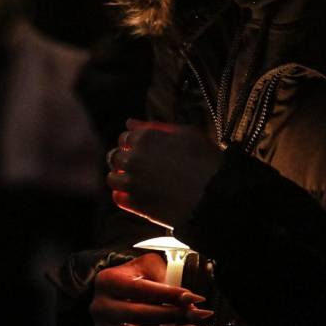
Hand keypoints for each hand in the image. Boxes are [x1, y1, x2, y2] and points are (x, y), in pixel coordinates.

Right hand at [91, 253, 214, 325]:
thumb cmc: (137, 275)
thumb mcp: (149, 266)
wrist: (117, 291)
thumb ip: (168, 280)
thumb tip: (190, 303)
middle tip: (200, 316)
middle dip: (174, 316)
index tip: (197, 298)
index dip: (171, 294)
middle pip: (140, 315)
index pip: (142, 289)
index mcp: (108, 281)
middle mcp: (101, 307)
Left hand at [107, 120, 224, 228]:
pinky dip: (125, 196)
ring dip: (122, 178)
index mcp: (145, 137)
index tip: (145, 150)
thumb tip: (130, 122)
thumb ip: (155, 127)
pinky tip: (139, 195)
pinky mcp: (135, 203)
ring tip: (140, 182)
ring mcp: (132, 181)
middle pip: (116, 156)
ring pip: (112, 178)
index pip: (125, 136)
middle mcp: (133, 157)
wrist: (213, 193)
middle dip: (128, 160)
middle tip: (144, 167)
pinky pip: (118, 198)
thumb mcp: (186, 133)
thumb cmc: (205, 159)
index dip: (134, 143)